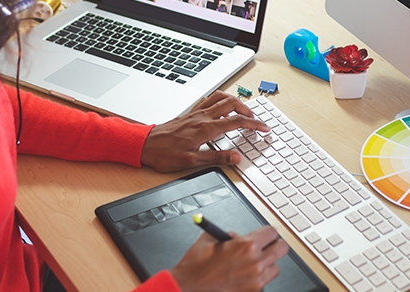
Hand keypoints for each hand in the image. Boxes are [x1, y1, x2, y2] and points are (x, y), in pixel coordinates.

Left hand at [141, 91, 269, 172]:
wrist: (145, 145)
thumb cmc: (164, 154)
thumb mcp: (192, 162)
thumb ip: (216, 159)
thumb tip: (236, 157)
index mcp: (205, 129)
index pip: (236, 122)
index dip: (254, 124)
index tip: (264, 128)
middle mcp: (202, 117)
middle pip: (232, 103)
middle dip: (248, 110)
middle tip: (256, 121)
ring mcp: (196, 112)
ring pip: (221, 97)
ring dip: (236, 101)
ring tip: (243, 111)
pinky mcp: (190, 112)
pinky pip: (209, 99)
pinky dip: (221, 99)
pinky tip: (222, 107)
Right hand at [170, 226, 289, 291]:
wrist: (189, 286)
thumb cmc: (197, 265)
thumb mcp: (211, 238)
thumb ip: (230, 234)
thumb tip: (239, 236)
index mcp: (246, 245)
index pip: (272, 232)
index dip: (267, 232)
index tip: (263, 235)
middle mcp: (255, 262)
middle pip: (282, 248)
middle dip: (273, 245)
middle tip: (265, 246)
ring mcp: (257, 279)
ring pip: (276, 267)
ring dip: (267, 263)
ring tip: (252, 263)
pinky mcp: (254, 291)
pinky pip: (265, 281)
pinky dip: (258, 278)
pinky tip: (244, 275)